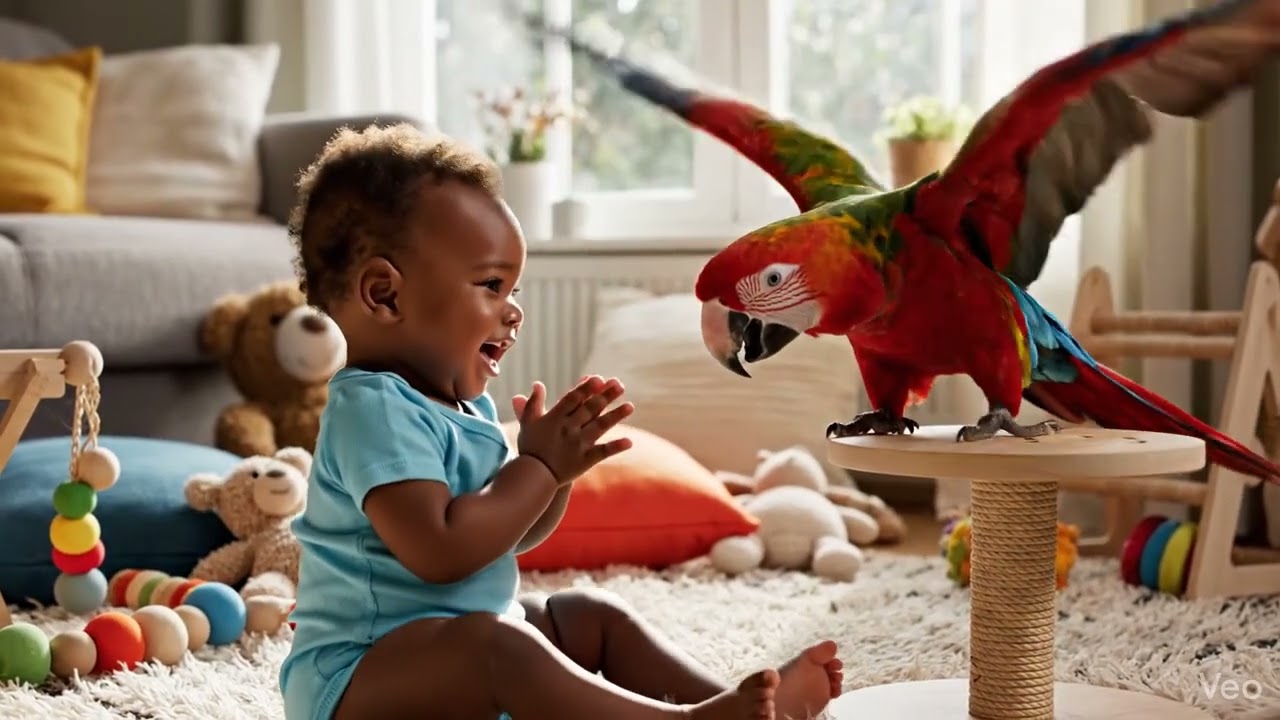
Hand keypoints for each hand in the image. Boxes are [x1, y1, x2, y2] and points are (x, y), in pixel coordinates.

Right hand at [511, 375, 633, 482]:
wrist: (533, 476)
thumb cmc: (530, 447)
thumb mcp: (528, 422)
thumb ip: (533, 402)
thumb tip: (538, 383)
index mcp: (555, 418)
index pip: (573, 398)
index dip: (586, 387)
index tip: (598, 378)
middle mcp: (569, 429)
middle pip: (590, 409)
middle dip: (606, 396)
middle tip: (620, 385)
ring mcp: (578, 444)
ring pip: (600, 426)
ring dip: (616, 416)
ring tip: (630, 406)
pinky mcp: (585, 460)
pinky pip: (602, 452)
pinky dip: (616, 447)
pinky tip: (629, 442)